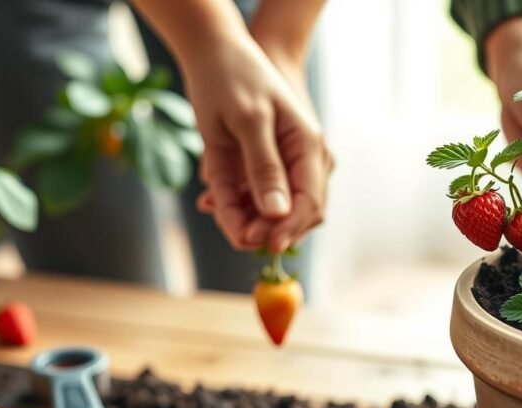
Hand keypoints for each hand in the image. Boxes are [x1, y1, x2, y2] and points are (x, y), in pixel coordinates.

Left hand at [188, 35, 329, 253]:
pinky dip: (235, 205)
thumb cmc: (234, 77)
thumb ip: (264, 167)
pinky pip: (255, 198)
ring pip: (274, 211)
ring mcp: (284, 164)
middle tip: (234, 234)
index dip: (287, 229)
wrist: (216, 50)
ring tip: (214, 210)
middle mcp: (303, 159)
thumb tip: (277, 213)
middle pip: (296, 214)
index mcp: (308, 147)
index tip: (258, 244)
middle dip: (266, 229)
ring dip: (247, 219)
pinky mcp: (262, 165)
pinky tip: (211, 202)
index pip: (310, 204)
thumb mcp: (248, 120)